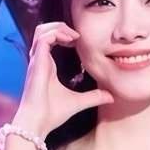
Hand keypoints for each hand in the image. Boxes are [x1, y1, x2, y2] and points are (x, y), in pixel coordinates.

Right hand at [13, 22, 113, 137]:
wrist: (38, 124)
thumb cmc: (52, 113)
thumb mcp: (79, 101)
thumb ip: (94, 96)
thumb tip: (111, 96)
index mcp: (46, 65)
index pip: (49, 39)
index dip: (63, 34)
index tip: (78, 40)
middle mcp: (40, 60)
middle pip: (44, 30)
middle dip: (61, 26)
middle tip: (77, 36)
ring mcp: (37, 60)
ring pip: (42, 30)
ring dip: (59, 27)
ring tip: (74, 36)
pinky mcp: (37, 62)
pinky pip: (43, 38)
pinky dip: (57, 33)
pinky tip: (71, 40)